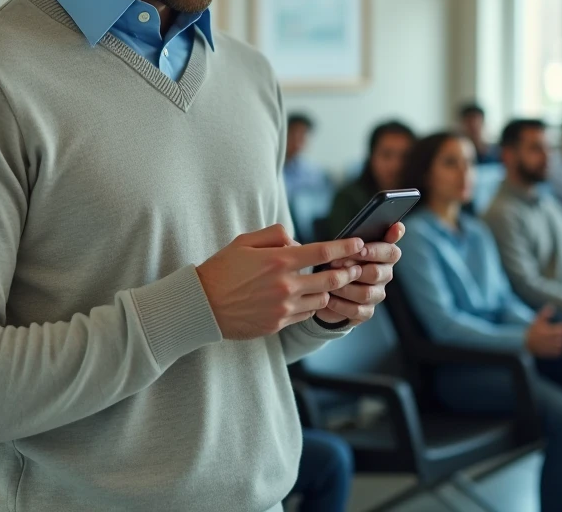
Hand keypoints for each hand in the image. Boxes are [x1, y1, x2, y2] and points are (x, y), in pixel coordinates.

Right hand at [196, 224, 364, 339]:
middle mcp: (285, 285)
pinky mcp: (278, 324)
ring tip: (325, 284)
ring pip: (321, 300)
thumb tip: (297, 242)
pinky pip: (305, 315)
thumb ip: (275, 235)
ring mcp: (283, 308)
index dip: (345, 247)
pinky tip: (303, 299)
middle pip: (331, 280)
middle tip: (354, 267)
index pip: (323, 252)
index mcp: (278, 261)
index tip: (358, 243)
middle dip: (347, 272)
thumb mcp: (245, 241)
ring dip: (326, 291)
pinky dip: (309, 306)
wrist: (202, 306)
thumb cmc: (222, 269)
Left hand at [316, 222, 404, 325]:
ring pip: (366, 293)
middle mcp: (384, 275)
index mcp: (385, 256)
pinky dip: (340, 304)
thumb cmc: (341, 259)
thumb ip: (370, 234)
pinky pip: (357, 310)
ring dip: (345, 287)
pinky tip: (328, 298)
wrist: (328, 285)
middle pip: (377, 273)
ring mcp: (377, 294)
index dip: (376, 251)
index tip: (360, 248)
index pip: (392, 253)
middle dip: (354, 268)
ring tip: (327, 282)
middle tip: (334, 264)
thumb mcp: (349, 244)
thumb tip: (398, 226)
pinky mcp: (366, 311)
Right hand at [525, 305, 561, 357]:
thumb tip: (552, 306)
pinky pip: (558, 352)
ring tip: (561, 338)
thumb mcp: (538, 320)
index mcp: (547, 331)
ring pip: (561, 345)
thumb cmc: (533, 330)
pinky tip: (558, 345)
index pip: (561, 329)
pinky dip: (560, 349)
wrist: (525, 341)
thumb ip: (545, 313)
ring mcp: (548, 347)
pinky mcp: (548, 353)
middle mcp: (548, 340)